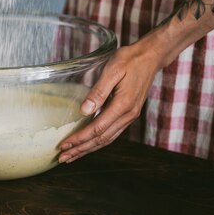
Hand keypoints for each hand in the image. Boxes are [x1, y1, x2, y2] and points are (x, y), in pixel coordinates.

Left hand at [58, 37, 164, 162]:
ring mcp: (130, 116)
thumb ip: (98, 91)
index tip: (64, 145)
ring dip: (88, 149)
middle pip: (101, 140)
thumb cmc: (130, 59)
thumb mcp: (112, 70)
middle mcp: (128, 115)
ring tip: (72, 155)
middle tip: (62, 158)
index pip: (97, 129)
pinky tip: (89, 144)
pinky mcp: (129, 113)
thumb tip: (84, 111)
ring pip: (107, 139)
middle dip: (81, 150)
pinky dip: (98, 141)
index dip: (79, 139)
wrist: (151, 56)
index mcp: (123, 105)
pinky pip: (112, 133)